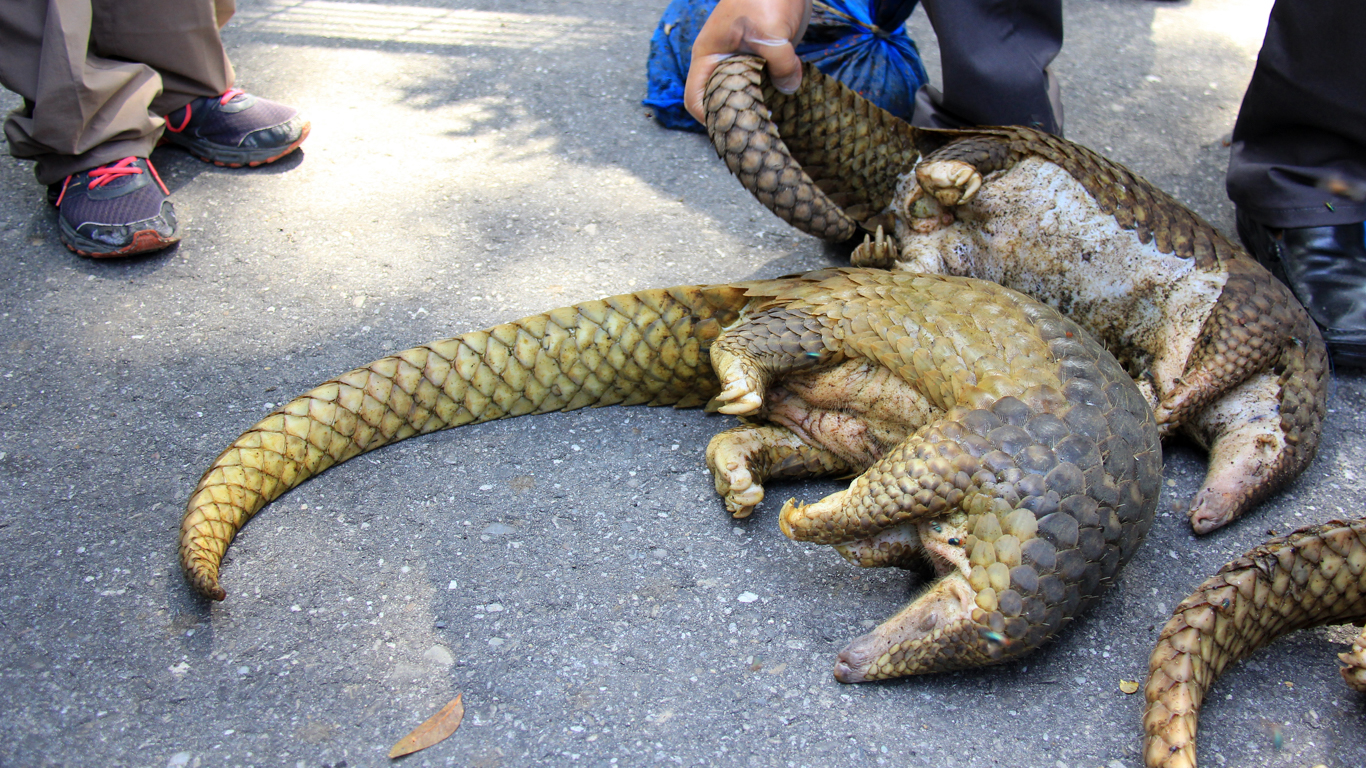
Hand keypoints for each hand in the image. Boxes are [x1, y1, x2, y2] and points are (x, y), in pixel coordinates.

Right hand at [684, 0, 811, 123]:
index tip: (735, 128)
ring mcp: (742, 60)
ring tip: (775, 121)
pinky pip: (762, 83)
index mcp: (709, 55)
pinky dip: (772, 93)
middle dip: (737, 117)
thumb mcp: (771, 32)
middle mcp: (721, 62)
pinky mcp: (762, 57)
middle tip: (760, 129)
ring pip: (743, 94)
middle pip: (719, 101)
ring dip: (758, 106)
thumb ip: (780, 63)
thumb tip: (788, 89)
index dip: (709, 118)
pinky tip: (786, 102)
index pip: (695, 98)